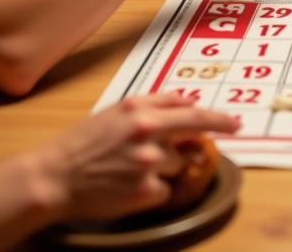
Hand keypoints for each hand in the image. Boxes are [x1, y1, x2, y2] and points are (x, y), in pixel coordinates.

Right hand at [34, 93, 237, 222]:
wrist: (55, 176)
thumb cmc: (85, 141)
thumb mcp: (119, 109)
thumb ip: (156, 102)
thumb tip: (188, 100)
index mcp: (144, 112)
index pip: (193, 114)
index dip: (219, 119)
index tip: (237, 123)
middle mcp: (149, 135)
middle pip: (188, 140)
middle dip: (190, 143)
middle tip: (186, 143)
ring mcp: (148, 165)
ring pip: (174, 165)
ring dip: (161, 167)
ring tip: (130, 167)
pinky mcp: (144, 192)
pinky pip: (163, 190)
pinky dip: (152, 189)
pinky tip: (128, 185)